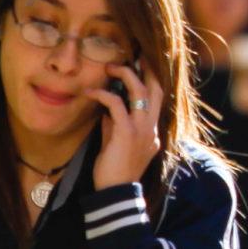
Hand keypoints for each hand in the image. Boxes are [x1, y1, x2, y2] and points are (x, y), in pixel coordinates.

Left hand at [88, 63, 162, 189]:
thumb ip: (114, 126)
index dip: (151, 80)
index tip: (142, 65)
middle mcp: (151, 127)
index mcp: (152, 131)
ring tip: (110, 66)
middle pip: (156, 89)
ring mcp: (142, 129)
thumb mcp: (116, 144)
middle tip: (135, 55)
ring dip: (125, 74)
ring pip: (141, 91)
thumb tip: (106, 109)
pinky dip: (103, 95)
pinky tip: (90, 92)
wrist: (116, 193)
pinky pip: (117, 105)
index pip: (157, 99)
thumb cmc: (114, 172)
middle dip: (147, 69)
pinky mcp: (127, 132)